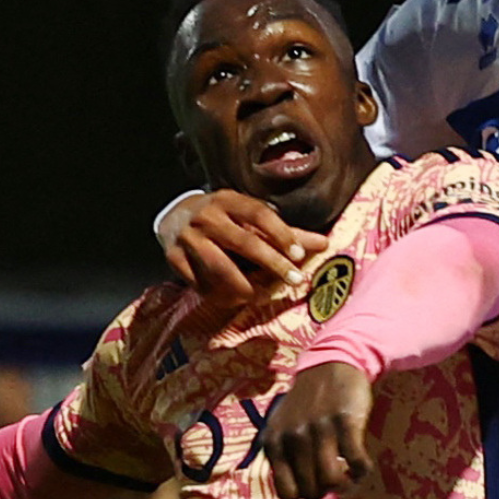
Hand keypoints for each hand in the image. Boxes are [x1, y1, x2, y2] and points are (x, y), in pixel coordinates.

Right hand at [160, 189, 328, 307]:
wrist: (173, 216)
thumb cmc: (223, 217)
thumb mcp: (249, 215)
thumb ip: (286, 232)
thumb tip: (324, 244)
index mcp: (228, 200)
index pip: (259, 215)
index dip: (282, 234)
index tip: (301, 255)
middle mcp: (207, 216)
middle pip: (243, 242)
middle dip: (272, 263)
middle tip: (294, 280)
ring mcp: (188, 238)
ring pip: (219, 268)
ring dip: (243, 286)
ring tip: (261, 296)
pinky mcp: (174, 258)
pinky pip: (199, 283)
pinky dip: (218, 294)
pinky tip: (234, 299)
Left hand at [262, 362, 373, 498]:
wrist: (332, 362)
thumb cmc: (307, 400)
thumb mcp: (283, 426)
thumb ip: (284, 455)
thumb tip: (300, 491)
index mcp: (274, 441)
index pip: (286, 492)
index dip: (304, 493)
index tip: (316, 484)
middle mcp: (293, 437)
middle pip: (311, 490)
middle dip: (326, 491)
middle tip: (336, 478)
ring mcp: (319, 429)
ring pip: (331, 481)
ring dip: (346, 486)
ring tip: (351, 477)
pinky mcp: (345, 421)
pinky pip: (356, 462)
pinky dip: (362, 471)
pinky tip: (362, 465)